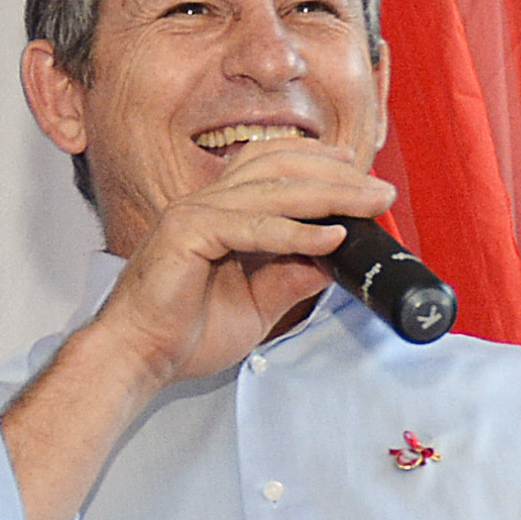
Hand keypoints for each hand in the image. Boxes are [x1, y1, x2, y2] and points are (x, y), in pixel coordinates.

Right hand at [80, 135, 397, 392]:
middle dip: (337, 177)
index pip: (273, 166)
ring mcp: (195, 213)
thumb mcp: (257, 304)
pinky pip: (251, 226)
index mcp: (219, 210)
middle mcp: (207, 202)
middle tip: (380, 192)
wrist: (139, 356)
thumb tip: (332, 260)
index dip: (319, 163)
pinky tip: (329, 238)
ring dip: (328, 196)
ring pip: (272, 191)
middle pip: (281, 168)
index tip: (361, 176)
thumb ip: (291, 276)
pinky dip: (294, 232)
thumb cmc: (184, 332)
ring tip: (368, 205)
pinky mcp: (188, 233)